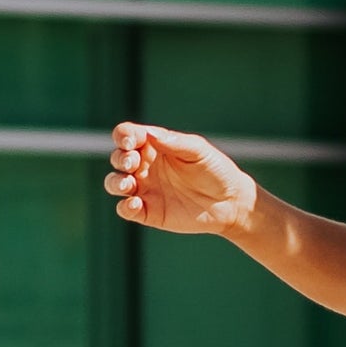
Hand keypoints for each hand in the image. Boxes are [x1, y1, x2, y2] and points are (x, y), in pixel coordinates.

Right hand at [103, 121, 257, 235]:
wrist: (230, 202)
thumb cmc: (216, 170)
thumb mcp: (198, 151)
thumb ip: (174, 142)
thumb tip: (149, 134)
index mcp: (154, 146)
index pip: (127, 135)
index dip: (123, 136)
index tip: (131, 142)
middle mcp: (145, 166)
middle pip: (117, 158)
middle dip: (120, 159)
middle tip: (133, 164)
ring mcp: (145, 189)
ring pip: (114, 183)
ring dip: (115, 182)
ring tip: (128, 184)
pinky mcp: (149, 212)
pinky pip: (126, 210)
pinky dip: (125, 207)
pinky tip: (136, 204)